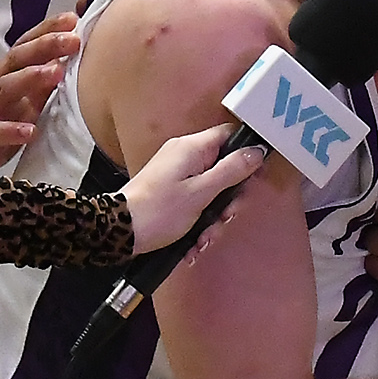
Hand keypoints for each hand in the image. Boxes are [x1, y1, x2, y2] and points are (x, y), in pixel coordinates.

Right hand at [0, 13, 81, 171]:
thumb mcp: (19, 105)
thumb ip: (40, 86)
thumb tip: (68, 63)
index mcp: (2, 76)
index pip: (25, 46)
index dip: (46, 31)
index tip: (73, 18)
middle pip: (16, 59)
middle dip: (45, 46)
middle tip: (73, 39)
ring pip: (4, 88)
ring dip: (30, 78)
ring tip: (56, 72)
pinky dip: (11, 130)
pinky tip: (30, 131)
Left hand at [122, 125, 268, 253]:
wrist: (121, 232)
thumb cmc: (158, 211)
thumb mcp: (201, 193)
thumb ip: (232, 171)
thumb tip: (256, 152)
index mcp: (192, 148)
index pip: (230, 136)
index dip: (247, 155)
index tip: (253, 178)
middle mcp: (184, 156)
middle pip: (223, 168)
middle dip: (228, 199)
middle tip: (224, 216)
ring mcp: (176, 174)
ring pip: (210, 191)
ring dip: (212, 218)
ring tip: (204, 237)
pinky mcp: (170, 192)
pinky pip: (195, 202)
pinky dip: (198, 223)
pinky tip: (194, 242)